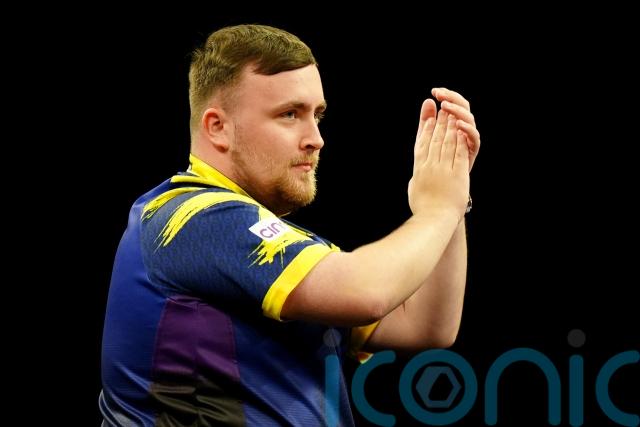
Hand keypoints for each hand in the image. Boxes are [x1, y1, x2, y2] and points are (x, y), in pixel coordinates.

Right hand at [409, 101, 468, 217]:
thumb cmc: (423, 209)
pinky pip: (458, 153)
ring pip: (446, 143)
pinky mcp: (456, 174)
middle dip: (438, 122)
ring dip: (449, 127)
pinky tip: (461, 130)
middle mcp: (429, 166)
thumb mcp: (414, 191)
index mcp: (418, 169)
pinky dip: (459, 140)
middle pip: (434, 139)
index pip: (421, 143)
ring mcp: (443, 169)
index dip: (425, 127)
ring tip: (451, 115)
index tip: (428, 116)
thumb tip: (416, 177)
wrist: (434, 220)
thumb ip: (416, 180)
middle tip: (441, 109)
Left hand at [432, 88, 480, 171]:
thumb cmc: (434, 160)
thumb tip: (428, 101)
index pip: (453, 102)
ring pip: (469, 119)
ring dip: (458, 111)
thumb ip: (426, 120)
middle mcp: (463, 128)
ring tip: (446, 107)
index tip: (434, 91)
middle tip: (440, 96)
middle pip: (463, 107)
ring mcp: (468, 138)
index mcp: (453, 122)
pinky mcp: (472, 150)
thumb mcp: (426, 138)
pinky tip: (458, 124)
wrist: (439, 184)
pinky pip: (474, 137)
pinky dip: (467, 129)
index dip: (446, 95)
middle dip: (452, 99)